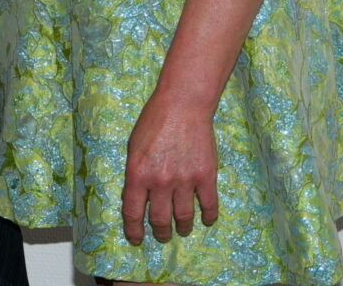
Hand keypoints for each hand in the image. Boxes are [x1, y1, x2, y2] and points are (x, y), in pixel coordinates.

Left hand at [121, 92, 219, 244]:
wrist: (183, 104)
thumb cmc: (154, 121)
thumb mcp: (133, 147)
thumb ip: (135, 174)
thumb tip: (138, 198)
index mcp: (138, 174)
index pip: (133, 213)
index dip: (134, 230)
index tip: (137, 238)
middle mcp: (160, 182)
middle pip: (160, 220)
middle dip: (160, 232)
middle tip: (162, 235)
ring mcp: (185, 180)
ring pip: (184, 217)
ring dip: (183, 227)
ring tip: (183, 229)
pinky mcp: (206, 176)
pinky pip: (209, 205)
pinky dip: (208, 216)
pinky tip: (206, 220)